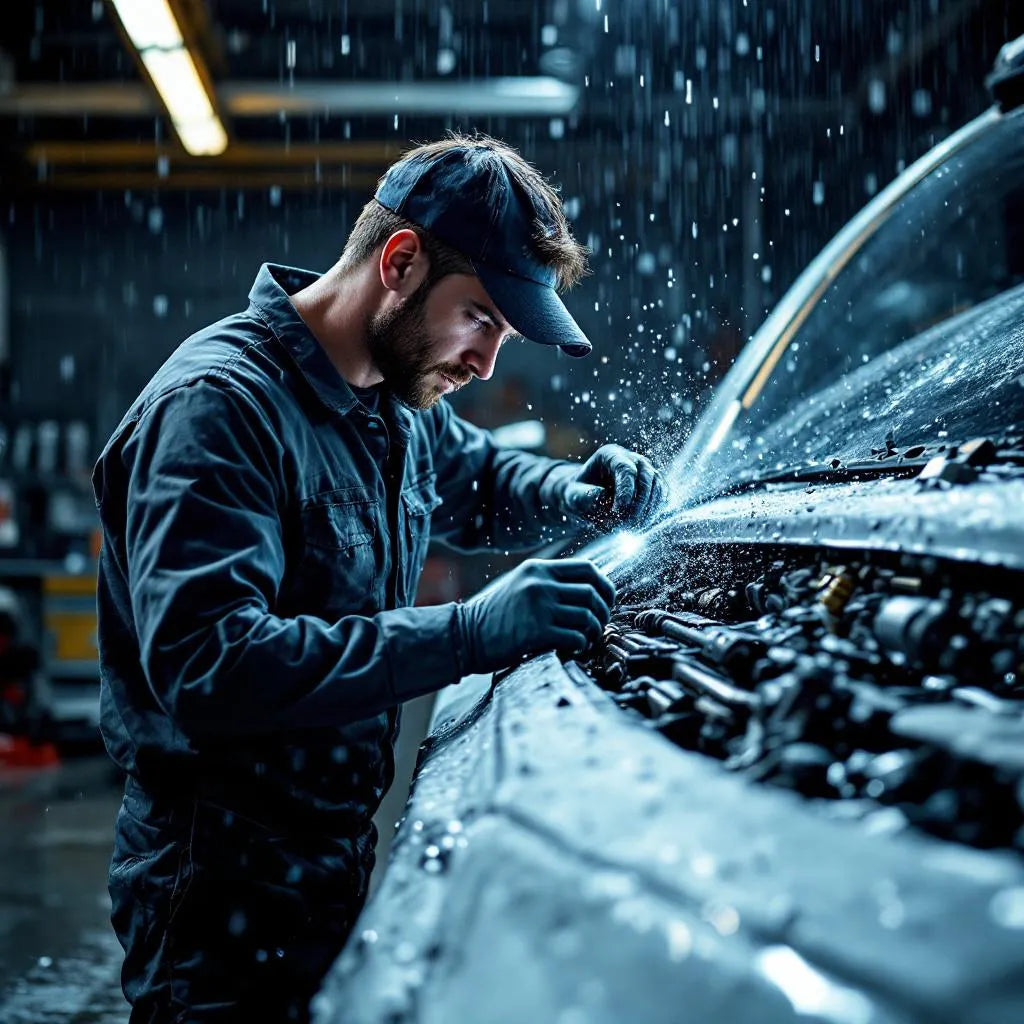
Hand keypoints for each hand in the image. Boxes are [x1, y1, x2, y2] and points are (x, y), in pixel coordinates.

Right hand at [457, 558, 614, 672]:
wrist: (464, 636)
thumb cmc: (494, 616)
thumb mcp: (520, 586)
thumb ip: (548, 583)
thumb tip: (587, 592)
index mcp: (538, 569)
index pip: (587, 568)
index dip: (605, 586)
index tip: (607, 602)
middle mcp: (539, 583)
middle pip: (591, 592)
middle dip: (603, 612)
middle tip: (599, 626)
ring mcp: (538, 606)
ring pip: (587, 615)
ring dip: (594, 631)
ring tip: (587, 639)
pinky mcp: (536, 632)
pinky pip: (575, 637)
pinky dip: (581, 645)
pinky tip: (574, 649)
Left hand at [560, 444, 665, 528]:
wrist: (586, 495)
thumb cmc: (579, 493)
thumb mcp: (573, 495)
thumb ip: (586, 497)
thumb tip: (607, 500)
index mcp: (610, 455)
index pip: (625, 469)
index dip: (625, 491)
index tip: (617, 511)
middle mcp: (631, 459)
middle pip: (646, 476)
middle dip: (639, 503)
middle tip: (628, 523)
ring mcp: (645, 471)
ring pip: (658, 486)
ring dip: (649, 509)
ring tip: (634, 527)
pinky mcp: (653, 485)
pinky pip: (663, 496)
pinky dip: (656, 511)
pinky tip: (643, 524)